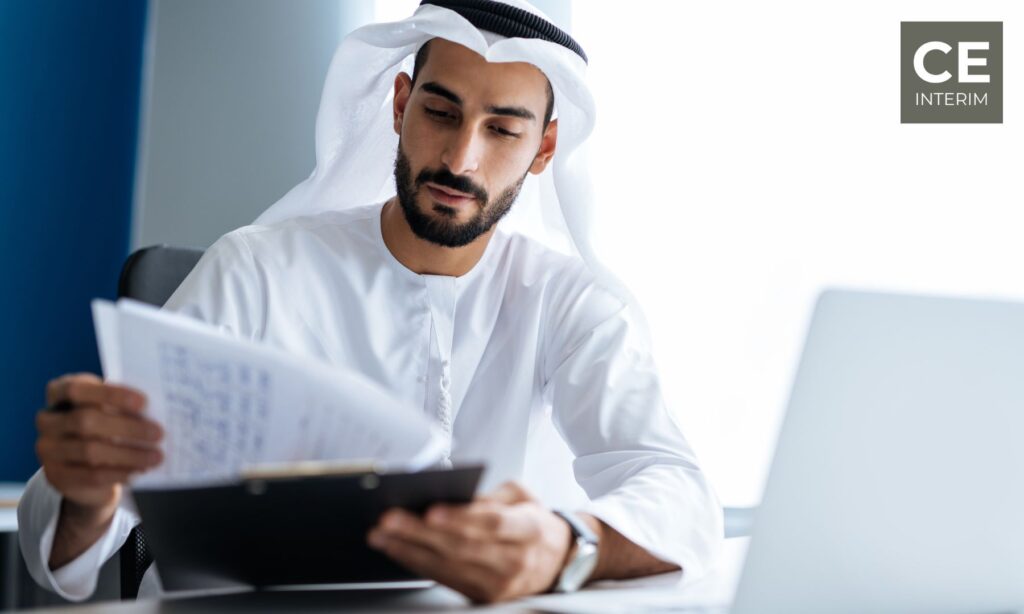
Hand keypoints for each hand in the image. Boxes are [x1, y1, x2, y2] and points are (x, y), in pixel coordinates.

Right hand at [36, 373, 161, 512]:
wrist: (84, 464)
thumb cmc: (103, 424)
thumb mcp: (108, 408)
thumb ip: (122, 405)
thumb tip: (156, 411)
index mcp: (58, 393)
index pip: (76, 389)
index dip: (110, 394)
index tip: (143, 402)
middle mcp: (47, 420)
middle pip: (85, 421)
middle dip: (127, 427)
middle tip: (158, 433)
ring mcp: (48, 449)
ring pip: (89, 451)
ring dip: (129, 454)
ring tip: (156, 456)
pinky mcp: (56, 476)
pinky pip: (90, 475)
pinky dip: (119, 472)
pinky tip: (139, 471)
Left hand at [367, 481, 571, 602]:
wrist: (557, 561)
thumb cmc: (534, 523)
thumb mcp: (524, 497)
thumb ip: (491, 495)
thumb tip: (451, 497)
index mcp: (528, 529)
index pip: (492, 524)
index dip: (460, 518)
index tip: (430, 510)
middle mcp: (514, 560)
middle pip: (462, 547)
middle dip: (420, 533)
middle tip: (389, 519)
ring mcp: (498, 584)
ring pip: (448, 567)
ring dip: (409, 551)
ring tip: (382, 535)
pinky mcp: (483, 597)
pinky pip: (444, 580)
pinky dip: (417, 564)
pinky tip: (397, 551)